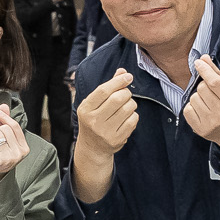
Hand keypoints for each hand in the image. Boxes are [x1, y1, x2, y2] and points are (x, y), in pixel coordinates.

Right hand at [69, 71, 139, 202]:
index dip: (118, 81)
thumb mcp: (94, 104)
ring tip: (126, 107)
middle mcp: (93, 121)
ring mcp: (105, 132)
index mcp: (85, 109)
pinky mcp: (117, 139)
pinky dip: (133, 115)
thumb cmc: (94, 120)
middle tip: (126, 94)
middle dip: (126, 93)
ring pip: (128, 109)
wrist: (92, 148)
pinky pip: (133, 120)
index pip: (103, 91)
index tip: (128, 76)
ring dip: (131, 104)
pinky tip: (127, 118)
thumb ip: (108, 87)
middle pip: (117, 99)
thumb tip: (122, 72)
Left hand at [180, 56, 219, 165]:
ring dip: (198, 97)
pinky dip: (192, 107)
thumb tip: (203, 58)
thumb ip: (217, 74)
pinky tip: (201, 110)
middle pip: (202, 88)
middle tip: (211, 93)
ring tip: (208, 103)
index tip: (198, 63)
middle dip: (204, 86)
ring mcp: (210, 123)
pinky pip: (187, 109)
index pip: (214, 83)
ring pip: (193, 98)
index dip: (204, 70)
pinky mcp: (200, 130)